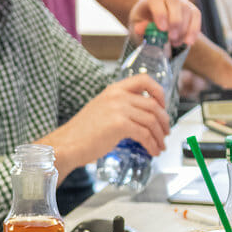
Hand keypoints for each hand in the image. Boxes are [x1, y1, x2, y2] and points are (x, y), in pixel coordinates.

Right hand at [39, 74, 169, 178]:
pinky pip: (145, 134)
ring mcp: (118, 109)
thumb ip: (119, 107)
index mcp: (113, 90)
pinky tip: (153, 151)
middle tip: (165, 132)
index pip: (144, 79)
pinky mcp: (119, 125)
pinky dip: (153, 144)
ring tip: (160, 145)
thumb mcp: (100, 110)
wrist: (66, 144)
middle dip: (164, 121)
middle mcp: (117, 96)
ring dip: (160, 135)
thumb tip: (140, 116)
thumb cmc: (81, 133)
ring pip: (152, 120)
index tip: (162, 105)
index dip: (159, 92)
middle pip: (153, 104)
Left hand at [127, 0, 200, 47]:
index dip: (160, 13)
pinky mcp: (191, 8)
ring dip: (184, 29)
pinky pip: (196, 16)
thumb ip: (140, 27)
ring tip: (175, 43)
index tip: (162, 29)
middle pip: (175, 2)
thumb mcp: (137, 27)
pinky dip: (194, 30)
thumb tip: (139, 29)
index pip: (156, 0)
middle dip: (175, 21)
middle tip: (172, 38)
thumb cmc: (143, 24)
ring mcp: (181, 1)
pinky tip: (189, 42)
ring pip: (187, 10)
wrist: (153, 22)